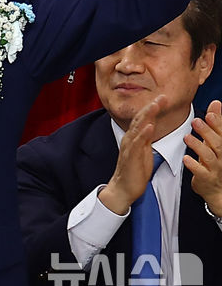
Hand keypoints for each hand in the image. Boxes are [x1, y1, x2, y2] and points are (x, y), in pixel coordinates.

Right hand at [98, 96, 166, 214]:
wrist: (123, 188)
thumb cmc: (134, 171)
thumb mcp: (143, 151)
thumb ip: (145, 138)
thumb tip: (150, 125)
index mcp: (133, 138)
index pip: (143, 119)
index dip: (152, 108)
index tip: (162, 98)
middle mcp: (130, 139)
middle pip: (140, 119)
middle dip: (151, 107)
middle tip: (161, 97)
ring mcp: (129, 147)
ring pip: (138, 127)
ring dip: (147, 115)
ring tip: (155, 105)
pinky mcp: (131, 157)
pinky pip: (137, 143)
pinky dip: (143, 134)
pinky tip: (148, 126)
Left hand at [184, 100, 221, 216]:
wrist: (216, 189)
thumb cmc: (215, 161)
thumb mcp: (216, 141)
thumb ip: (216, 122)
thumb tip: (217, 102)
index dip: (218, 124)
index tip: (210, 114)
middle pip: (218, 144)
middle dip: (208, 132)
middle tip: (196, 121)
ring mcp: (215, 169)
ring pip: (209, 157)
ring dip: (198, 146)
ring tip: (187, 137)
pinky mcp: (206, 179)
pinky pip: (201, 172)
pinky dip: (193, 165)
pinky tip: (185, 158)